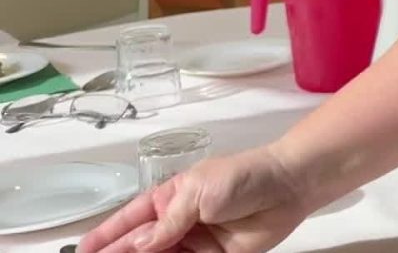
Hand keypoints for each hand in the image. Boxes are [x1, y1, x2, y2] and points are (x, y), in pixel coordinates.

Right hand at [78, 146, 312, 252]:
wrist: (289, 186)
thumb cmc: (243, 176)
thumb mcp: (198, 191)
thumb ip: (168, 222)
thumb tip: (138, 246)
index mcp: (168, 198)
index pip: (128, 220)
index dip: (105, 237)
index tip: (83, 250)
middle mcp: (178, 221)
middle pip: (139, 246)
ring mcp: (196, 241)